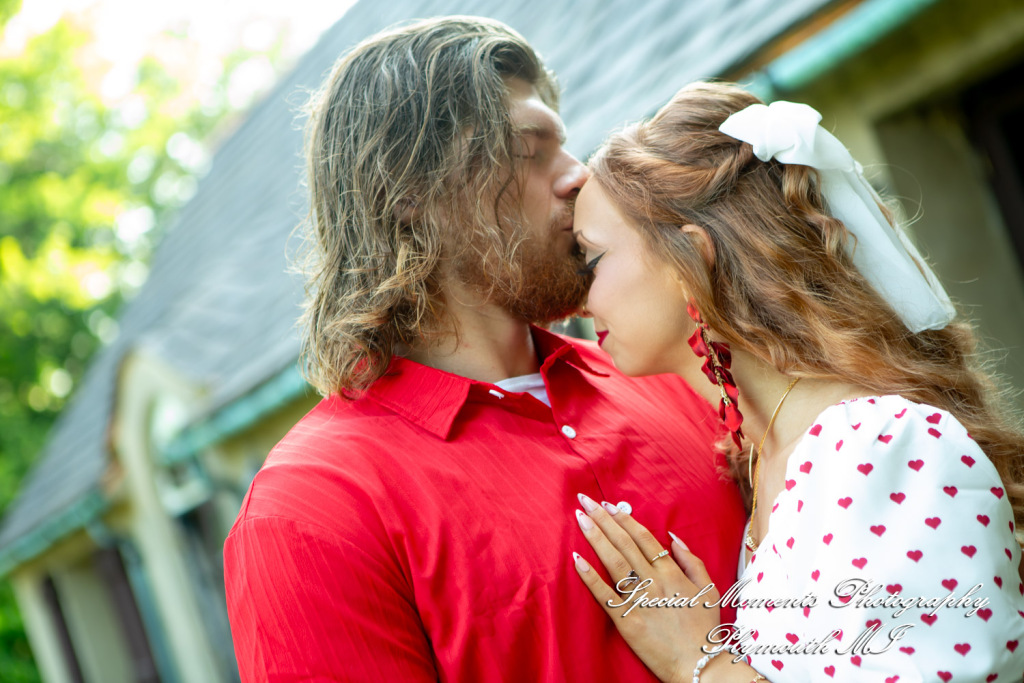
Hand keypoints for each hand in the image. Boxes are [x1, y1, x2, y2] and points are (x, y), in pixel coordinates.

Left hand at [573, 493, 721, 682]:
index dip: (624, 519)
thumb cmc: (704, 629)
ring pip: (614, 561)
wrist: (700, 666)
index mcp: (672, 573)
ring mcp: (639, 600)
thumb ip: (691, 561)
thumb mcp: (708, 589)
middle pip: (624, 543)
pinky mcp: (626, 621)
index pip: (643, 538)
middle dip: (604, 519)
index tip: (608, 504)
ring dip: (596, 537)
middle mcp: (654, 582)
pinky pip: (605, 595)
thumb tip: (673, 537)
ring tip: (580, 518)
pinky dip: (590, 576)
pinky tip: (577, 559)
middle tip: (585, 500)